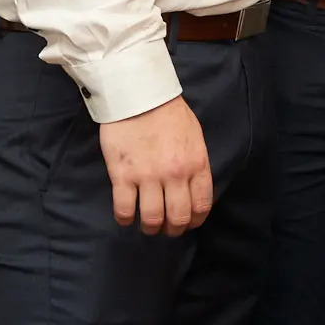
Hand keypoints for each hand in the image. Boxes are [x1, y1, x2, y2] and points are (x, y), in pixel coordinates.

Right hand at [98, 96, 212, 236]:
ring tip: (148, 225)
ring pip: (152, 219)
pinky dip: (126, 219)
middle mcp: (175, 174)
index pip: (202, 205)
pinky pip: (125, 210)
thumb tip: (195, 188)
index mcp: (197, 164)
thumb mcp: (195, 136)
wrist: (140, 95)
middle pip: (178, 217)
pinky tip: (127, 216)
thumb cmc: (170, 113)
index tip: (189, 222)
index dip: (195, 220)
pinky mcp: (123, 175)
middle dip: (174, 228)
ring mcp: (148, 176)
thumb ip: (196, 163)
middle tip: (167, 227)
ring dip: (151, 228)